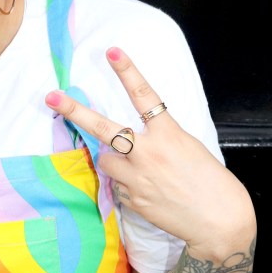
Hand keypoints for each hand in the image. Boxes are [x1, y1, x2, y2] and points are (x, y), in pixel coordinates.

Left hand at [45, 47, 255, 261]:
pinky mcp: (133, 199)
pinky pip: (119, 186)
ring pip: (105, 160)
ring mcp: (138, 178)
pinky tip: (149, 191)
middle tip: (51, 97)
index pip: (144, 96)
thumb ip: (159, 139)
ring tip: (136, 168)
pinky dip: (127, 184)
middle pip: (103, 128)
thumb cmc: (210, 180)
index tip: (112, 52)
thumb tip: (131, 141)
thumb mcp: (189, 147)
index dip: (128, 72)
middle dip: (75, 111)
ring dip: (112, 160)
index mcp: (169, 134)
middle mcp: (149, 153)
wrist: (219, 221)